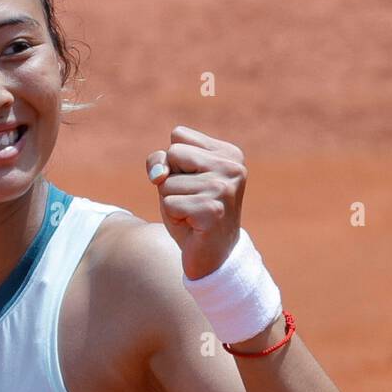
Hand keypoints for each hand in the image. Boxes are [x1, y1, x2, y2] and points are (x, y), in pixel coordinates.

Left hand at [146, 126, 246, 279]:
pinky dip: (173, 217)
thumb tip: (159, 174)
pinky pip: (169, 204)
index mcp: (228, 152)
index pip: (178, 135)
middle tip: (191, 201)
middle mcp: (232, 166)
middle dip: (172, 180)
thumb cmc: (191, 214)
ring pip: (168, 181)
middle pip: (173, 153)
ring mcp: (224, 188)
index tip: (192, 183)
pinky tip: (192, 226)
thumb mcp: (172, 180)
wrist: (212, 257)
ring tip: (191, 214)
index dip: (174, 161)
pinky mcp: (212, 210)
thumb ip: (160, 162)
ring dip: (171, 201)